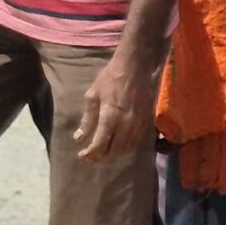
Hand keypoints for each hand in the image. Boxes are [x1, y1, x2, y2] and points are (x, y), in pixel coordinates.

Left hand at [75, 40, 161, 162]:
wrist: (136, 67)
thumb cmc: (110, 79)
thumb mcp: (92, 96)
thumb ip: (87, 119)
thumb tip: (79, 138)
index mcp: (110, 117)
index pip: (100, 145)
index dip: (90, 154)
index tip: (81, 154)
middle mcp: (126, 124)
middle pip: (114, 151)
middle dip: (101, 157)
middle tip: (90, 156)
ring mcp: (138, 124)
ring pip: (126, 148)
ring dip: (113, 154)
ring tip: (103, 153)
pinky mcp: (147, 122)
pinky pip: (136, 141)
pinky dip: (126, 147)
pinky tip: (118, 145)